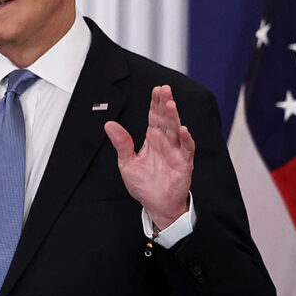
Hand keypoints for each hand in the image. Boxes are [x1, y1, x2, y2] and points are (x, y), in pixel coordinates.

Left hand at [104, 85, 194, 227]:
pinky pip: (187, 149)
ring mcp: (175, 152)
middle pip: (166, 119)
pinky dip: (186, 140)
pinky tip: (183, 130)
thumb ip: (121, 144)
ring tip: (170, 104)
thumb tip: (109, 124)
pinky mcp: (184, 164)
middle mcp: (165, 143)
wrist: (156, 206)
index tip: (156, 89)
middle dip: (165, 104)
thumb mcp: (127, 163)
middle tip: (164, 89)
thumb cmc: (144, 185)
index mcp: (153, 140)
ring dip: (174, 117)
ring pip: (176, 131)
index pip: (154, 117)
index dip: (155, 103)